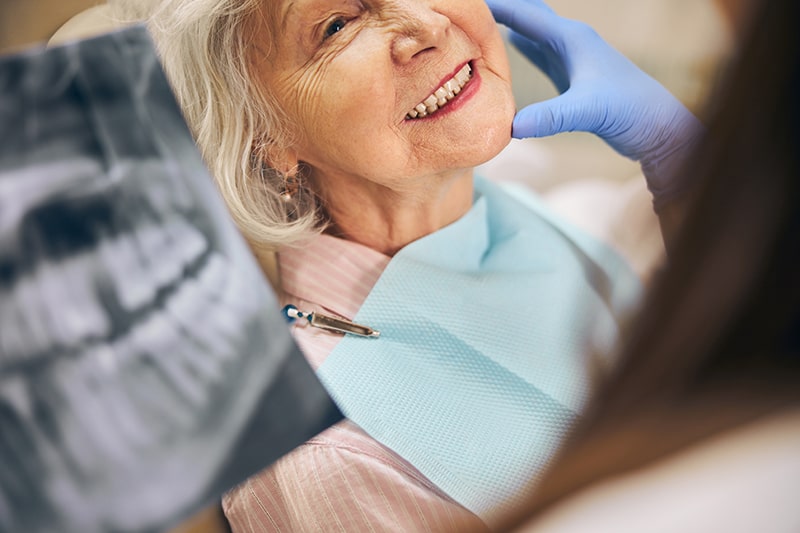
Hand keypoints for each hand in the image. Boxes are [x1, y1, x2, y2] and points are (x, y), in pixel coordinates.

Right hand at [486, 0, 703, 204]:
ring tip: (478, 23)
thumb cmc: (629, 111)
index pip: (525, 13)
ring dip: (507, 25)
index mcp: (571, 39)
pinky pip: (538, 51)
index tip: (464, 3)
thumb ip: (550, 117)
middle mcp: (570, 41)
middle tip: (467, 9)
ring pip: (532, 31)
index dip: (495, 6)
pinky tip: (507, 46)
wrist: (657, 127)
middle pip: (528, 13)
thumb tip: (513, 127)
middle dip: (499, 8)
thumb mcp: (588, 111)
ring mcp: (572, 57)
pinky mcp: (573, 75)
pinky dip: (519, 46)